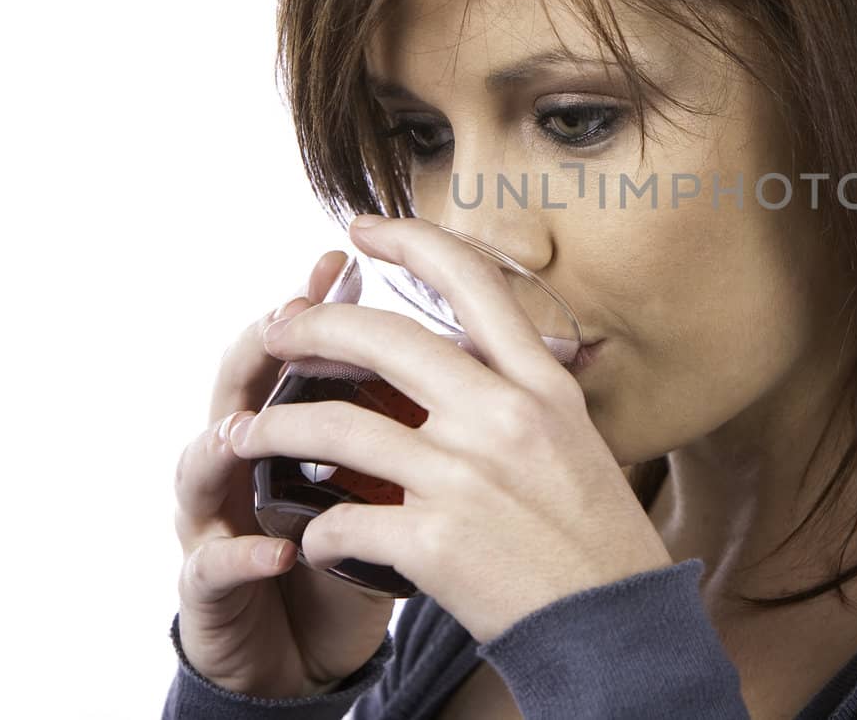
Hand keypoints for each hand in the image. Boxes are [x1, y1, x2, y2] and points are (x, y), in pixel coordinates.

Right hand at [173, 250, 394, 697]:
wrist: (306, 648)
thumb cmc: (356, 548)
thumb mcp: (391, 480)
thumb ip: (412, 419)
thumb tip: (488, 350)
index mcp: (293, 422)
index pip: (298, 350)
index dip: (317, 303)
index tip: (345, 257)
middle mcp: (242, 460)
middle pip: (234, 385)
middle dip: (260, 346)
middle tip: (288, 315)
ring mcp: (214, 521)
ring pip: (199, 465)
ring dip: (225, 441)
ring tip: (249, 429)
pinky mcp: (210, 589)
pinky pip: (213, 566)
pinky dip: (243, 554)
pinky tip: (282, 548)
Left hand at [230, 214, 674, 642]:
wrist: (615, 627)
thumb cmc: (598, 538)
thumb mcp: (577, 440)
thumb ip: (523, 396)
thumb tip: (468, 360)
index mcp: (540, 385)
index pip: (471, 282)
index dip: (410, 241)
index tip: (364, 228)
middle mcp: (500, 416)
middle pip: (379, 339)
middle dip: (308, 327)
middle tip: (274, 330)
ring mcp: (463, 475)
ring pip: (332, 427)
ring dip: (271, 428)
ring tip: (241, 435)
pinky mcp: (432, 540)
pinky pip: (340, 520)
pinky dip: (316, 532)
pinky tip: (314, 542)